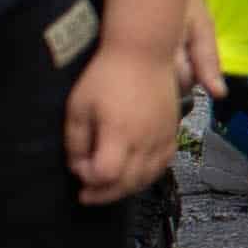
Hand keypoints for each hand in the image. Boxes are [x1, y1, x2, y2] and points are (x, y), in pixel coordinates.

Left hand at [66, 33, 186, 201]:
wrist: (145, 52)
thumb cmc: (106, 76)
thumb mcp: (78, 107)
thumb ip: (75, 142)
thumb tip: (78, 166)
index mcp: (119, 133)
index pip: (105, 174)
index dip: (89, 179)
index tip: (78, 167)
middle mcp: (145, 140)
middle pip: (128, 183)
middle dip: (104, 193)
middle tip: (87, 194)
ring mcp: (162, 137)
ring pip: (148, 177)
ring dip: (127, 188)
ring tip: (110, 187)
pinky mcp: (173, 132)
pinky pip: (164, 163)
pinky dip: (149, 175)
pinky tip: (136, 173)